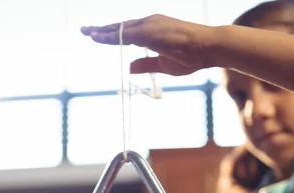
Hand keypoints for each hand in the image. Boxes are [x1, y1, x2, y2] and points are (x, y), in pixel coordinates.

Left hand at [80, 14, 216, 75]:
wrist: (209, 47)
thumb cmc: (192, 56)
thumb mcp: (163, 64)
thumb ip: (145, 64)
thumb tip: (127, 68)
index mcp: (153, 30)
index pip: (128, 31)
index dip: (112, 35)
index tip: (97, 35)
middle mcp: (149, 23)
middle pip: (120, 27)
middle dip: (101, 30)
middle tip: (84, 30)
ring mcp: (149, 25)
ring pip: (120, 29)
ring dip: (102, 31)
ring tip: (86, 32)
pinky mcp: (149, 31)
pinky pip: (125, 34)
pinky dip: (110, 35)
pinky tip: (97, 37)